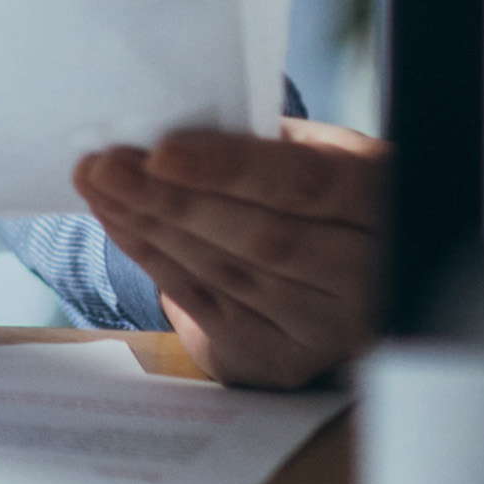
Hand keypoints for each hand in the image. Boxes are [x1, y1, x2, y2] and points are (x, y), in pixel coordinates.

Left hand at [73, 121, 384, 388]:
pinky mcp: (286, 360)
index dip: (233, 169)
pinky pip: (206, 305)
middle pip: (261, 238)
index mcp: (383, 200)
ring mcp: (329, 328)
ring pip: (228, 274)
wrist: (351, 269)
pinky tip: (120, 222)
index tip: (162, 151)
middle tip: (105, 165)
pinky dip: (155, 259)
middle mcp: (369, 275)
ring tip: (100, 185)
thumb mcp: (318, 151)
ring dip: (151, 227)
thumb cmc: (318, 188)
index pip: (306, 185)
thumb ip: (266, 141)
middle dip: (172, 201)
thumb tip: (175, 123)